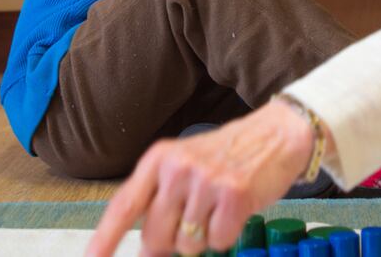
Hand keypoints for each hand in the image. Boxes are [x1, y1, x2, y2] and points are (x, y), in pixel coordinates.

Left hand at [88, 99, 316, 255]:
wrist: (276, 135)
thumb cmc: (227, 155)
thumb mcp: (185, 165)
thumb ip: (159, 200)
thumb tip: (146, 249)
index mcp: (159, 158)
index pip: (124, 206)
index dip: (105, 238)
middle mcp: (177, 168)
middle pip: (155, 236)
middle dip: (172, 241)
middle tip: (195, 218)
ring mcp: (206, 181)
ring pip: (188, 243)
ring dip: (204, 236)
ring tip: (218, 206)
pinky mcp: (233, 195)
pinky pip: (218, 241)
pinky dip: (227, 234)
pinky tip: (234, 210)